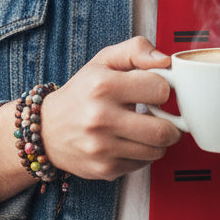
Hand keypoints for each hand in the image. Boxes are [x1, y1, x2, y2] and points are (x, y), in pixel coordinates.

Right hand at [0, 37, 180, 209]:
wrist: (47, 130)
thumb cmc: (82, 92)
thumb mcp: (104, 60)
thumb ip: (136, 50)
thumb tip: (165, 61)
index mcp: (103, 85)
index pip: (160, 89)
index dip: (163, 88)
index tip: (155, 90)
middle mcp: (101, 118)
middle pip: (163, 130)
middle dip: (172, 123)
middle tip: (164, 116)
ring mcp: (102, 147)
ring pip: (157, 150)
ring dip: (159, 140)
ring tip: (146, 128)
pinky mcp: (105, 168)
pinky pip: (143, 164)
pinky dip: (143, 153)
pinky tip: (130, 141)